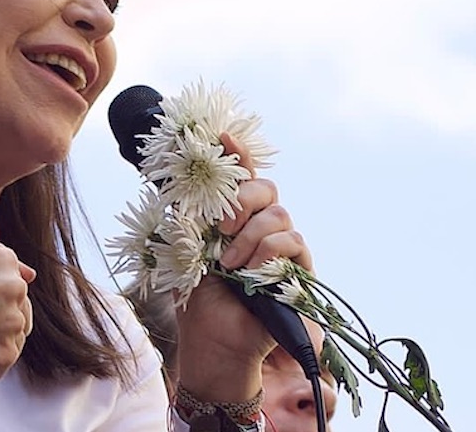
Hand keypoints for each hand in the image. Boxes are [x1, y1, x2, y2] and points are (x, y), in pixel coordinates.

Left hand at [174, 132, 314, 401]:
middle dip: (241, 197)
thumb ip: (188, 215)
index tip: (222, 136)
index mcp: (232, 217)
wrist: (214, 339)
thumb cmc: (198, 298)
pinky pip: (292, 240)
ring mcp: (280, 248)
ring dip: (249, 235)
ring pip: (279, 213)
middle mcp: (259, 227)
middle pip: (265, 187)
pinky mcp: (297, 270)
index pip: (240, 177)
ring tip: (228, 263)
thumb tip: (177, 179)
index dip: (235, 153)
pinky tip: (249, 271)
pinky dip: (267, 250)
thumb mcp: (185, 248)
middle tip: (219, 224)